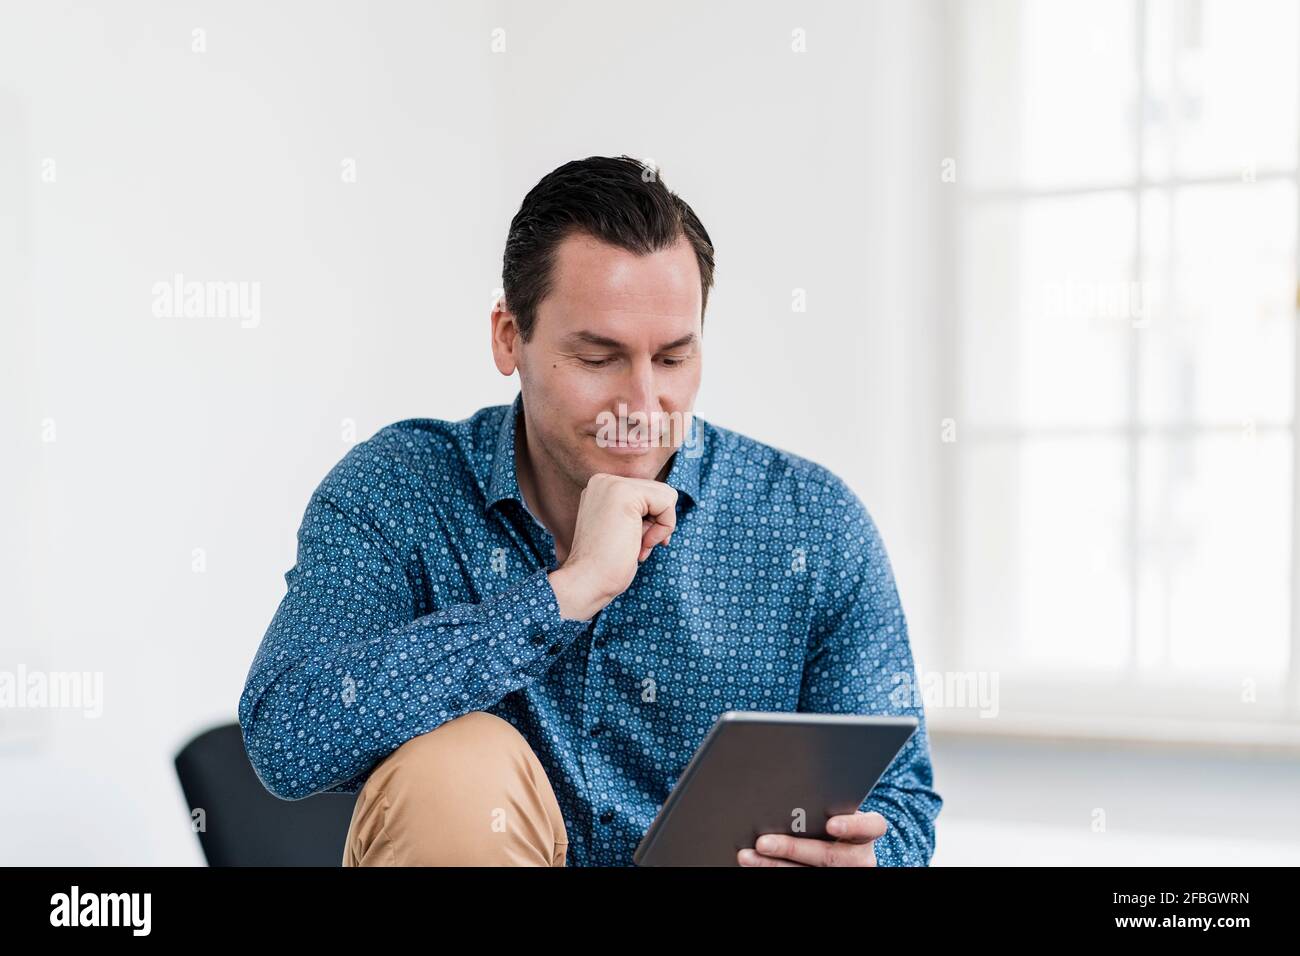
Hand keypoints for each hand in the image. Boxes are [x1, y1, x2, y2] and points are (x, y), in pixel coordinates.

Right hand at [547, 473, 677, 620]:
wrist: (587, 581)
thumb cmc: (607, 565)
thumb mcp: (624, 530)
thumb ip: (639, 510)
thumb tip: (668, 499)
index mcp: (601, 489)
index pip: (648, 494)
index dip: (651, 523)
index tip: (634, 543)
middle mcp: (604, 481)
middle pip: (660, 492)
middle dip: (657, 524)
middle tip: (635, 546)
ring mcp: (612, 484)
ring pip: (666, 495)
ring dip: (660, 527)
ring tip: (636, 546)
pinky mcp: (625, 492)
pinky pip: (667, 502)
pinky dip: (664, 527)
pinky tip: (642, 544)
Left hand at [737, 811, 887, 866]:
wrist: (839, 846)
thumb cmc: (830, 818)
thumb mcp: (833, 811)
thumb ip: (819, 804)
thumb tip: (782, 789)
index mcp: (866, 832)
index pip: (872, 826)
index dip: (853, 825)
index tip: (830, 824)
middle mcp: (860, 857)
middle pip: (830, 856)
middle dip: (792, 848)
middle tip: (763, 842)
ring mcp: (843, 872)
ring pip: (810, 874)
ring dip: (774, 865)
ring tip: (748, 856)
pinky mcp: (826, 881)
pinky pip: (799, 880)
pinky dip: (773, 871)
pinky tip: (754, 864)